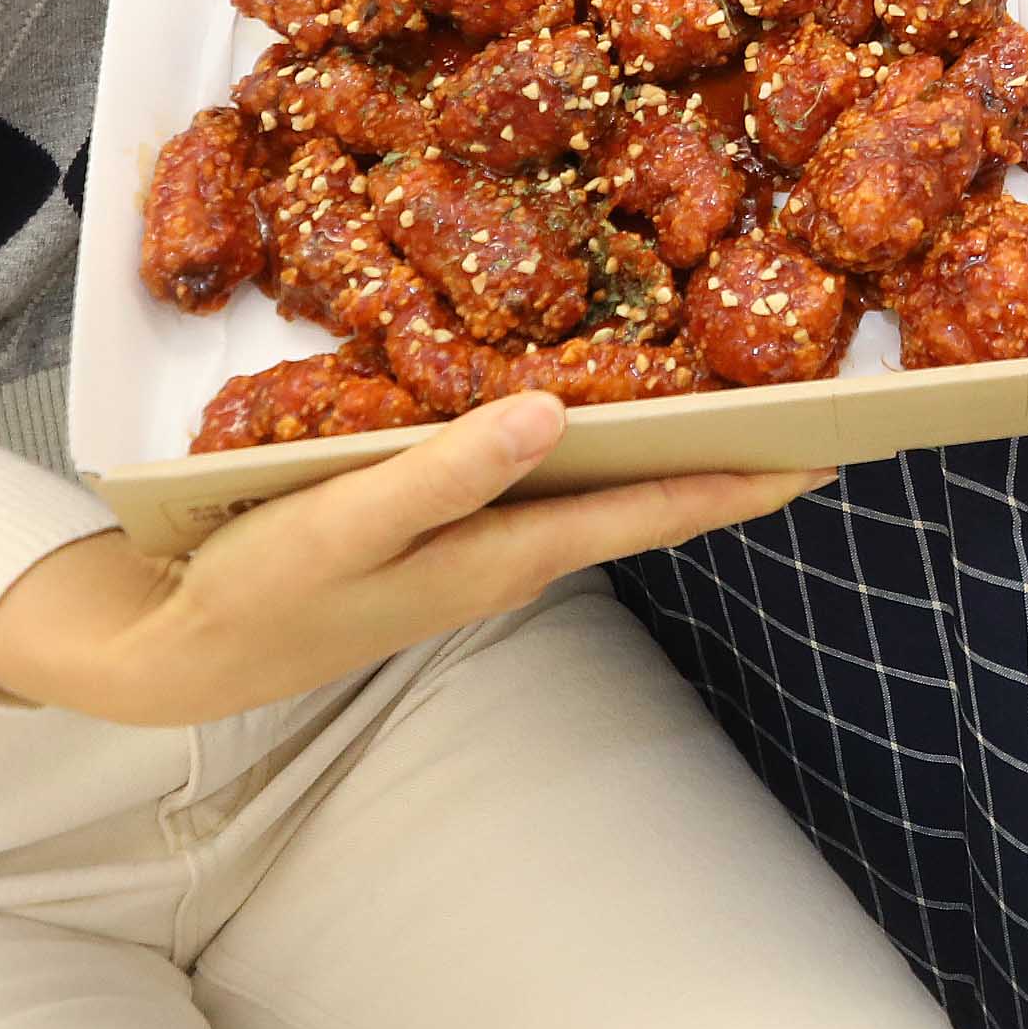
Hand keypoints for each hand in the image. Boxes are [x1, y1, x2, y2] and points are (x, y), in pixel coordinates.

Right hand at [0, 395, 822, 727]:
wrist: (191, 646)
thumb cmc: (266, 584)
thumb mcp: (346, 524)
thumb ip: (447, 472)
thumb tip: (556, 413)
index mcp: (514, 550)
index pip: (663, 508)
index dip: (751, 476)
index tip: (836, 442)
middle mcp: (521, 547)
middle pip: (659, 497)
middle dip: (743, 454)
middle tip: (826, 397)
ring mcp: (489, 537)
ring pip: (613, 483)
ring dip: (682, 440)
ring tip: (749, 381)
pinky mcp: (452, 517)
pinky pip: (556, 471)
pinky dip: (605, 433)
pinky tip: (612, 392)